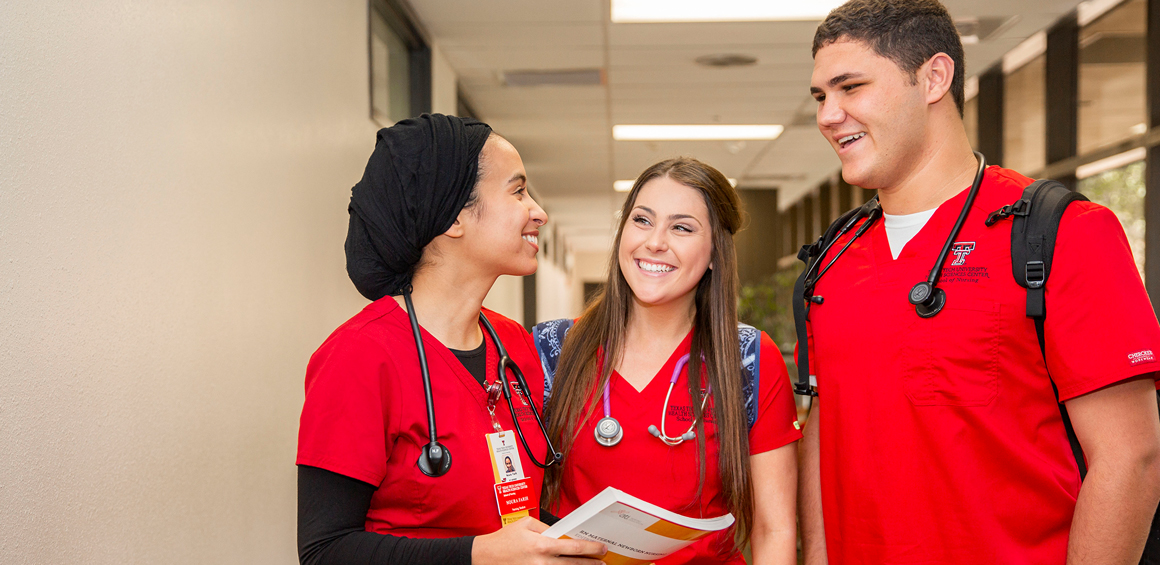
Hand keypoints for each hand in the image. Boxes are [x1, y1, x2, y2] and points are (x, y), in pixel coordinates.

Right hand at [472, 517, 606, 563]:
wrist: (484, 557)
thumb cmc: (504, 539)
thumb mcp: (525, 524)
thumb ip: (546, 528)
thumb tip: (562, 532)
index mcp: (541, 545)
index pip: (572, 547)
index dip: (590, 548)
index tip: (601, 548)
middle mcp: (541, 562)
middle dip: (591, 563)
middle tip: (603, 561)